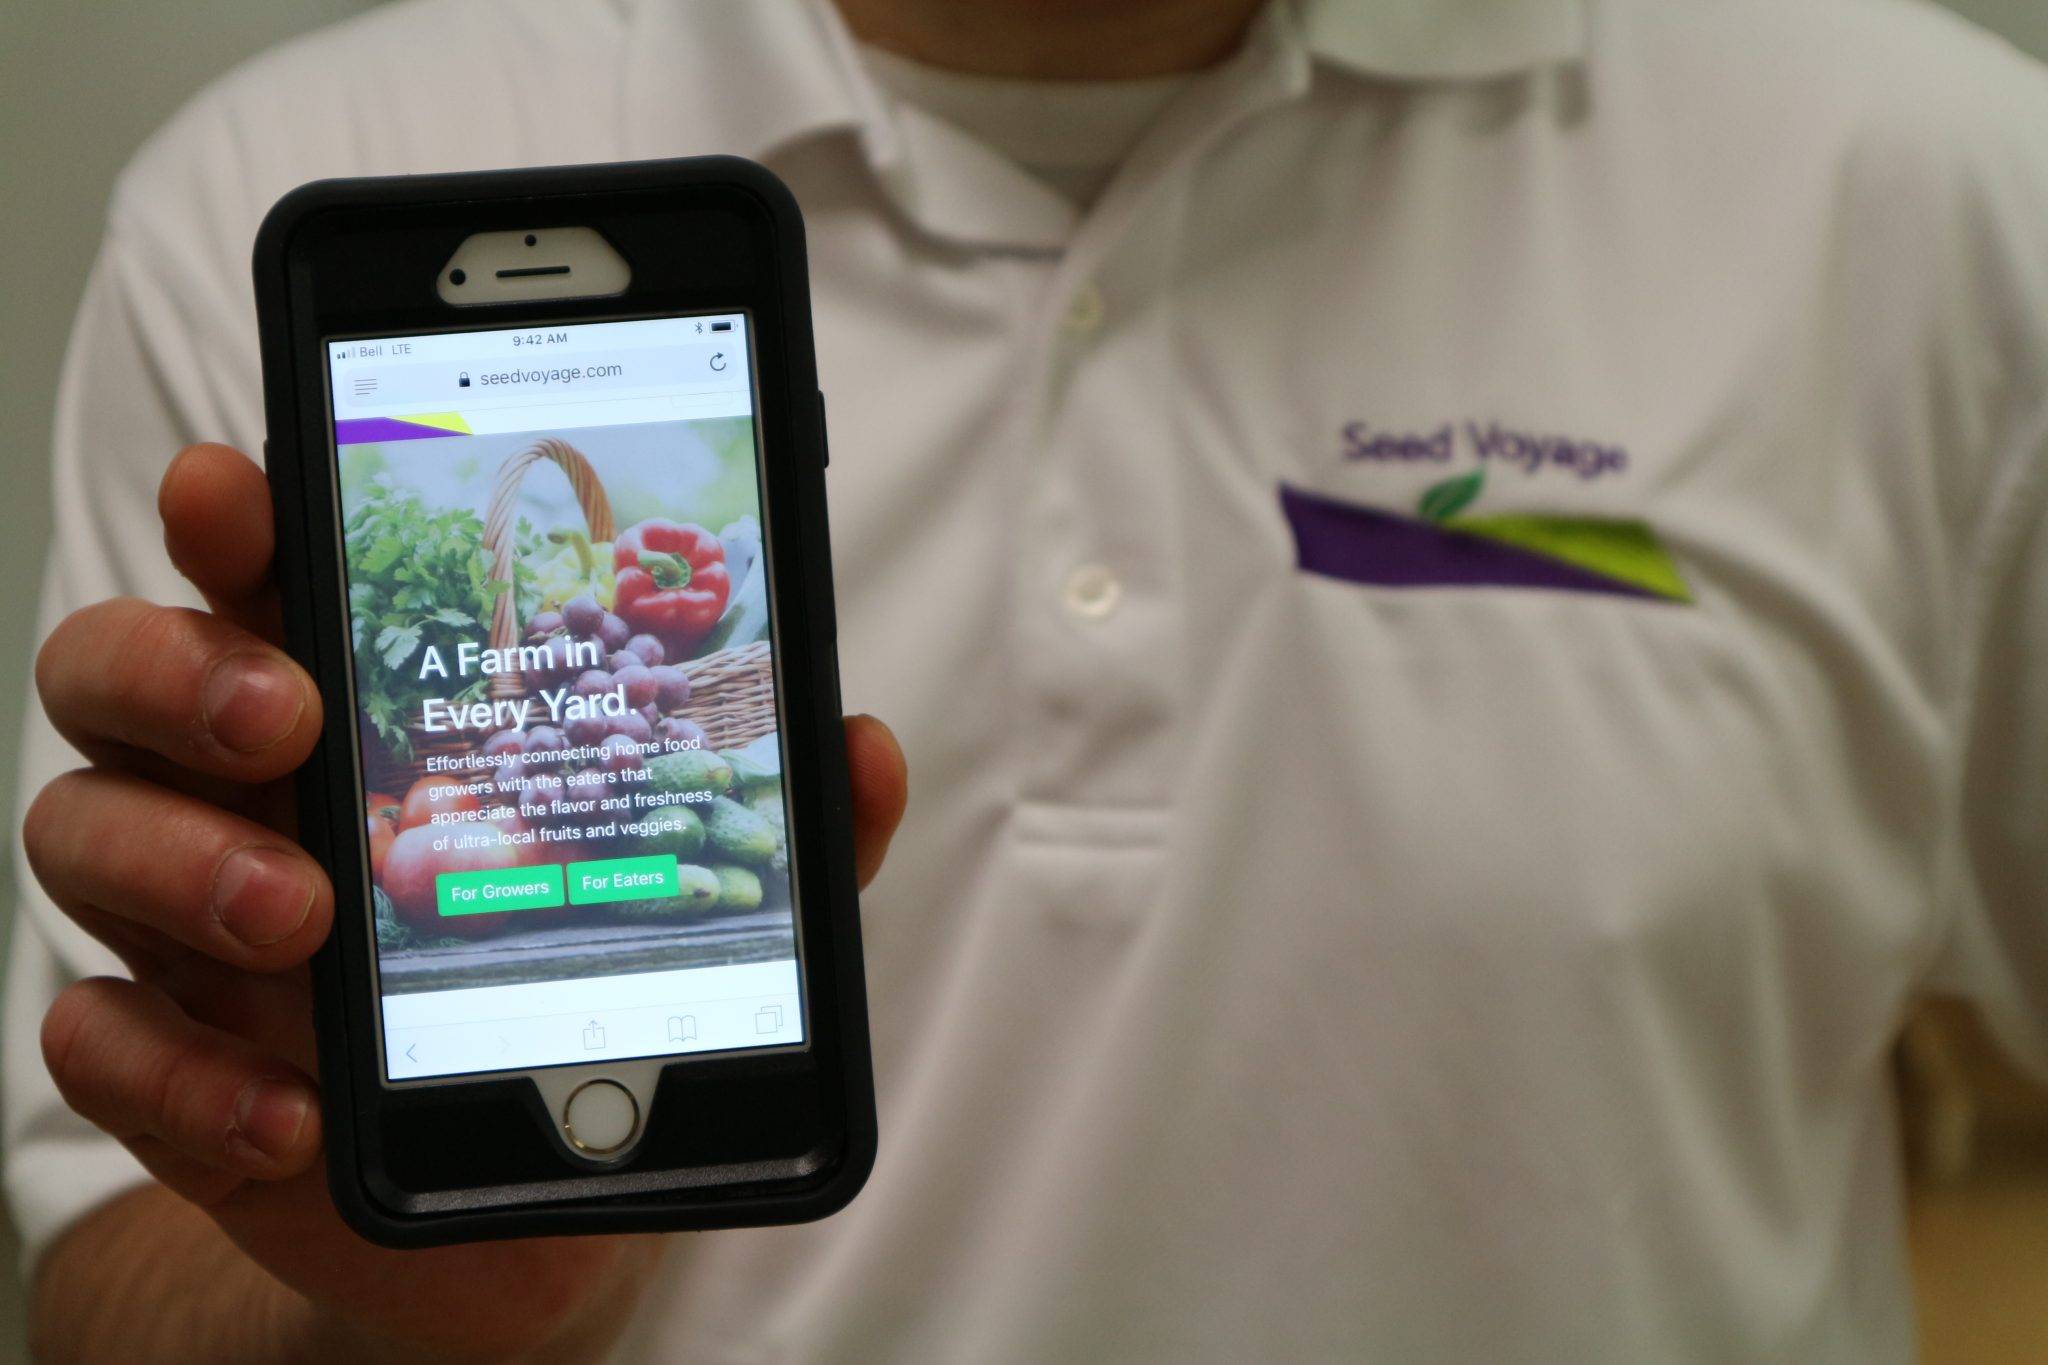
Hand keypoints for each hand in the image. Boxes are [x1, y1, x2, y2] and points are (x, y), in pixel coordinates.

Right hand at [24, 443, 908, 1360]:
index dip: (232, 515)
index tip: (236, 484)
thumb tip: (863, 749)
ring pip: (80, 830)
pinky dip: (176, 1073)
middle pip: (120, 672)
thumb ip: (784, 835)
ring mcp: (197, 927)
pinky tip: (286, 1106)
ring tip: (303, 914)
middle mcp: (252, 794)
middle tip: (288, 714)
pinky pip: (100, 1041)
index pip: (266, 577)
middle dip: (178, 667)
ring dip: (177, 861)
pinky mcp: (181, 1067)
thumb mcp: (705, 913)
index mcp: (368, 714)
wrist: (529, 1191)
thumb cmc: (591, 1002)